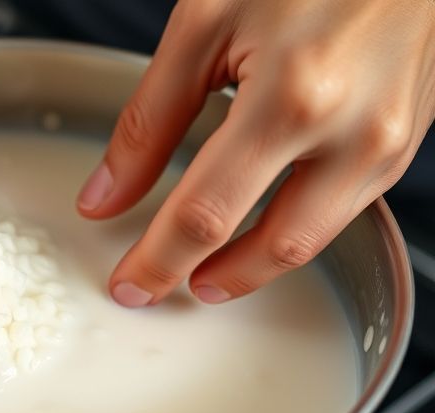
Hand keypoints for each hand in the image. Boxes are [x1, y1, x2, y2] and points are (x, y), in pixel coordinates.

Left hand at [77, 0, 434, 306]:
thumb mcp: (203, 24)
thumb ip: (149, 119)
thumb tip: (106, 195)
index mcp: (292, 97)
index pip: (207, 214)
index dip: (159, 261)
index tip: (128, 284)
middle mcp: (354, 130)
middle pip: (271, 246)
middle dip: (208, 279)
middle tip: (163, 288)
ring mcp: (390, 140)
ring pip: (313, 239)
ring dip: (252, 267)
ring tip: (204, 271)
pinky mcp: (407, 140)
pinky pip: (345, 208)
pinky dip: (294, 229)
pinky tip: (260, 225)